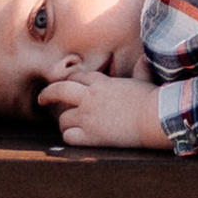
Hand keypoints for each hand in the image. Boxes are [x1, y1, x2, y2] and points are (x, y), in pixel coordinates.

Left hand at [38, 55, 167, 149]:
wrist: (156, 117)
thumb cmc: (153, 98)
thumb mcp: (144, 79)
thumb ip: (141, 68)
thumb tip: (145, 59)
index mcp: (102, 83)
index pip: (77, 77)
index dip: (70, 80)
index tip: (67, 84)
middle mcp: (90, 97)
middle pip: (59, 91)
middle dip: (47, 94)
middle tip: (41, 99)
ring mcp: (89, 117)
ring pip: (62, 118)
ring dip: (64, 122)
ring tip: (68, 125)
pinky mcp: (91, 135)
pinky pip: (69, 137)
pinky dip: (71, 137)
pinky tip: (76, 138)